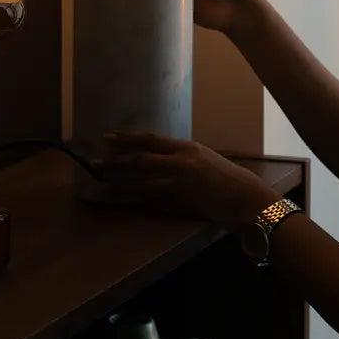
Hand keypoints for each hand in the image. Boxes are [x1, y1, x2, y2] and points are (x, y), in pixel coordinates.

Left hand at [96, 131, 277, 230]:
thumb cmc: (226, 178)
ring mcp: (178, 184)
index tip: (109, 136)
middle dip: (115, 159)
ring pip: (140, 182)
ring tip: (99, 181)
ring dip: (118, 182)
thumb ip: (182, 157)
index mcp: (186, 147)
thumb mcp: (204, 158)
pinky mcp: (179, 202)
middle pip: (140, 160)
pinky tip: (120, 200)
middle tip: (94, 160)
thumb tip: (160, 158)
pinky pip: (150, 201)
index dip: (127, 138)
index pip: (150, 139)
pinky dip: (133, 200)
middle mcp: (180, 162)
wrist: (244, 197)